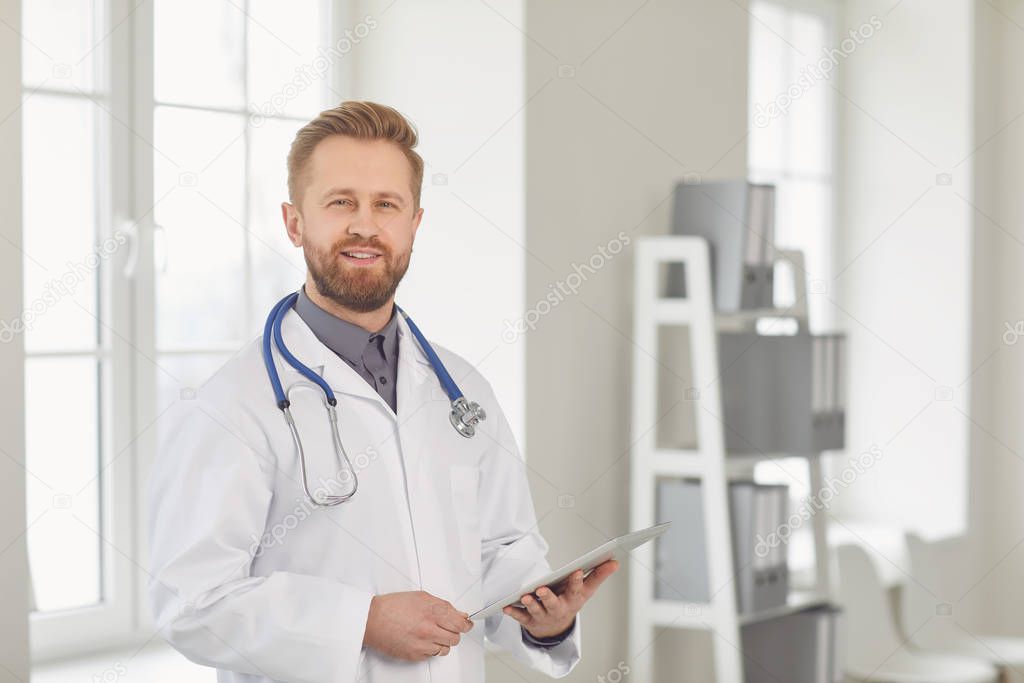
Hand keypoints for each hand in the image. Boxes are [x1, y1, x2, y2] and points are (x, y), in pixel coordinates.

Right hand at [362, 590, 473, 660]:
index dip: (466, 624)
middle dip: (454, 632)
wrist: (373, 620)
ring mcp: (423, 643)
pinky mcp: (416, 655)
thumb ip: (443, 605)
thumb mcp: (421, 597)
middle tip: (448, 628)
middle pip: (455, 637)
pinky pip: (432, 655)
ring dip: (443, 642)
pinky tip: (423, 640)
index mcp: (433, 611)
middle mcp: (430, 629)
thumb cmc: (393, 606)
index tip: (466, 624)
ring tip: (434, 634)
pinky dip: (431, 648)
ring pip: (446, 648)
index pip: (460, 623)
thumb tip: (459, 614)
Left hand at [503, 559, 618, 638]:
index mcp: (573, 599)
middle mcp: (558, 609)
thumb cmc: (572, 600)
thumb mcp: (587, 590)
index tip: (575, 571)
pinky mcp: (530, 620)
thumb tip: (615, 561)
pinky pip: (521, 617)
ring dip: (530, 604)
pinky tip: (506, 607)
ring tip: (524, 596)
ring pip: (536, 610)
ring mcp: (543, 615)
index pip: (576, 590)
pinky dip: (514, 612)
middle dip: (548, 597)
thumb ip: (599, 574)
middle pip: (553, 603)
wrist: (556, 627)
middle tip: (541, 589)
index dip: (576, 581)